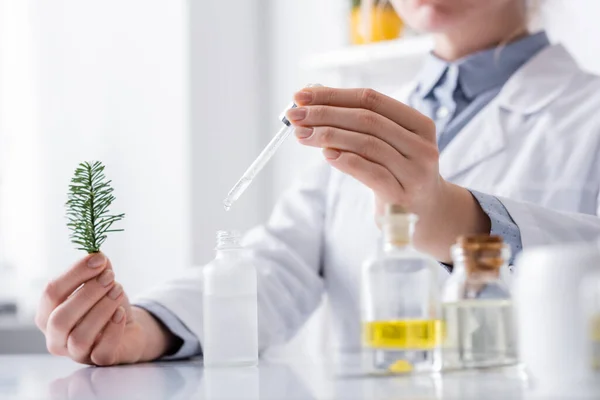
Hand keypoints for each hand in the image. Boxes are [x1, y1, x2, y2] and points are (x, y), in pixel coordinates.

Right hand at [36, 253, 176, 365]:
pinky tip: (121, 313)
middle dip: (88, 293)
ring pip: (80, 337)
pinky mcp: (99, 361)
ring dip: (102, 309)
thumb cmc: (106, 305)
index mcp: (48, 313)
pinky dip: (113, 329)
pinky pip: (102, 352)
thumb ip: (98, 268)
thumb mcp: (102, 283)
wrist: (127, 329)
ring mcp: (76, 353)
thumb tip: (97, 253)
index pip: (51, 292)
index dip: (76, 273)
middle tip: (110, 277)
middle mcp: (56, 337)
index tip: (100, 259)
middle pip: (61, 318)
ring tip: (118, 291)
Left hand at [287, 87, 489, 260]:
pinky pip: (370, 172)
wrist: (426, 214)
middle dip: (325, 114)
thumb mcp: (390, 145)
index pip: (372, 99)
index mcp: (419, 124)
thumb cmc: (399, 173)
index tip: (301, 95)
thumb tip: (312, 104)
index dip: (334, 95)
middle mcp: (422, 146)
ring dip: (328, 135)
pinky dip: (345, 160)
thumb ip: (361, 126)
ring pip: (367, 143)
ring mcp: (414, 172)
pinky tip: (325, 154)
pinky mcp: (402, 196)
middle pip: (367, 119)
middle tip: (294, 115)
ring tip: (301, 134)